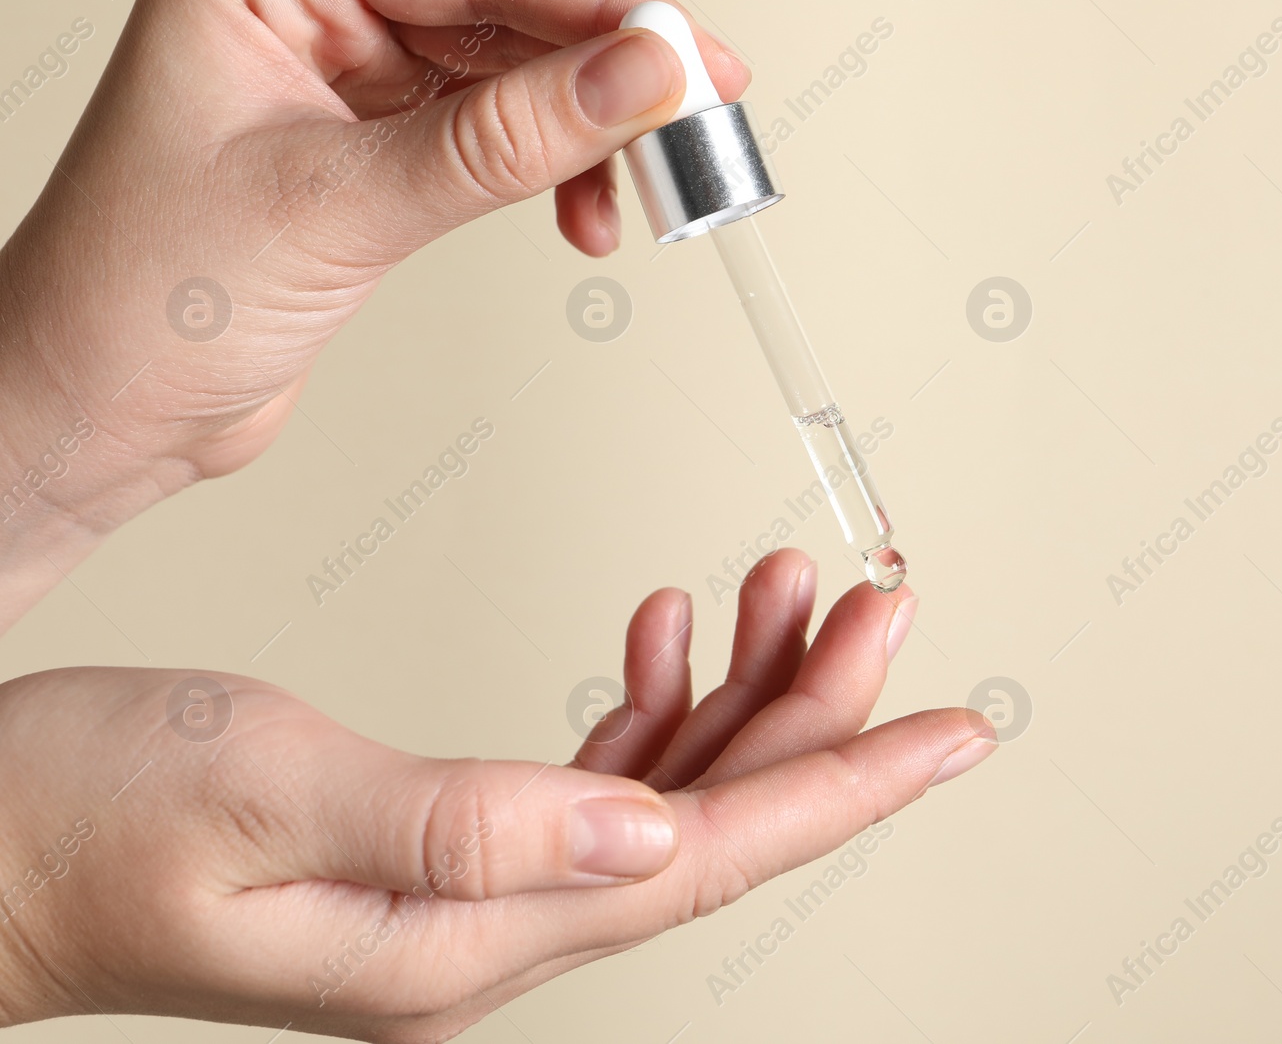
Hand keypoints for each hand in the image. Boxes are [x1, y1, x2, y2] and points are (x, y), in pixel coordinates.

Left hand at [0, 0, 745, 624]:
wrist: (103, 412)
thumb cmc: (141, 293)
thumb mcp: (341, 204)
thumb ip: (502, 140)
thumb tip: (635, 81)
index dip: (587, 2)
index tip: (677, 54)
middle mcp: (311, 4)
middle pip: (503, 3)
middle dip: (603, 67)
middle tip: (691, 119)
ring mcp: (348, 76)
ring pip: (513, 70)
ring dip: (588, 129)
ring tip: (643, 185)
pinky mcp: (379, 148)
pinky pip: (499, 134)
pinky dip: (554, 171)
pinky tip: (585, 210)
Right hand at [0, 550, 993, 1039]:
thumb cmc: (83, 824)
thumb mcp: (270, 795)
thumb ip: (469, 823)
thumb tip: (649, 822)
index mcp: (470, 933)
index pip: (713, 855)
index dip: (849, 784)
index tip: (955, 732)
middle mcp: (493, 926)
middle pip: (713, 814)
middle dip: (816, 706)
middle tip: (878, 600)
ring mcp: (473, 889)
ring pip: (669, 786)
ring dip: (738, 687)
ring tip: (784, 588)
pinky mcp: (445, 845)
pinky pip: (593, 774)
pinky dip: (648, 697)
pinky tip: (662, 635)